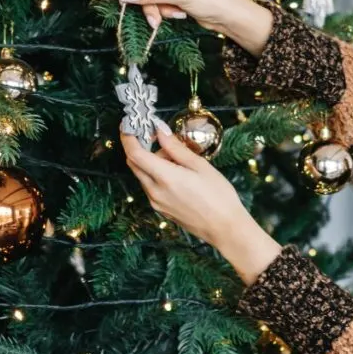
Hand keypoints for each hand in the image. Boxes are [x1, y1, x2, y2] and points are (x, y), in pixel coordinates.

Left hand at [120, 124, 283, 284]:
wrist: (225, 228)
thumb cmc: (219, 196)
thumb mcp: (200, 166)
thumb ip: (176, 148)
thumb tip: (160, 132)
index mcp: (165, 177)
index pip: (134, 153)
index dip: (128, 137)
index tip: (129, 125)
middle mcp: (155, 191)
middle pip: (134, 164)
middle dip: (141, 147)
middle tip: (159, 138)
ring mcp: (156, 202)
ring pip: (143, 175)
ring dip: (152, 162)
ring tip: (178, 159)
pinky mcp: (161, 209)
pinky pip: (151, 187)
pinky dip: (157, 175)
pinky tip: (178, 174)